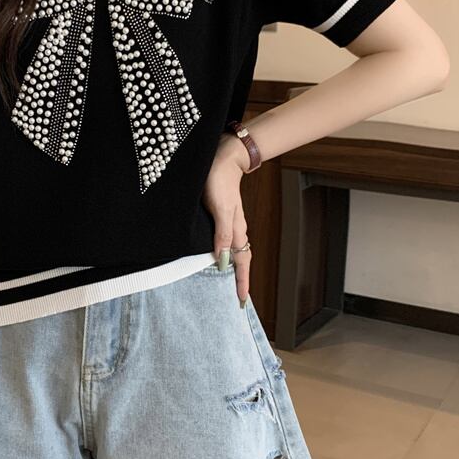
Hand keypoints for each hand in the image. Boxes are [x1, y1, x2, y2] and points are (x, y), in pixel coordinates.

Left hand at [202, 132, 253, 307]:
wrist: (221, 156)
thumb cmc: (218, 180)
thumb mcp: (220, 209)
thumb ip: (222, 234)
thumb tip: (223, 261)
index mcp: (236, 230)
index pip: (241, 262)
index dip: (242, 281)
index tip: (242, 301)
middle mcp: (234, 228)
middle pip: (240, 258)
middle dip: (240, 279)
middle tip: (237, 298)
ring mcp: (228, 221)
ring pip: (233, 249)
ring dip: (232, 267)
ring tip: (227, 283)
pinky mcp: (220, 214)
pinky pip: (224, 240)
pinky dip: (224, 252)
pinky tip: (216, 255)